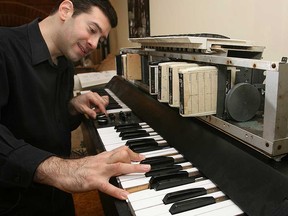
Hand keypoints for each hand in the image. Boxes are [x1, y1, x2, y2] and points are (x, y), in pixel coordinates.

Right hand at [34, 146, 150, 199]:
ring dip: (133, 168)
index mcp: (102, 156)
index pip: (120, 150)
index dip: (132, 152)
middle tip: (146, 163)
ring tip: (144, 171)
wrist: (61, 171)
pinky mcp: (93, 182)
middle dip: (136, 158)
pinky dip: (117, 191)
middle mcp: (102, 161)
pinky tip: (125, 195)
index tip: (141, 155)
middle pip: (122, 155)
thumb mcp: (93, 162)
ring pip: (119, 167)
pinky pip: (108, 186)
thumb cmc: (77, 168)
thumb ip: (104, 162)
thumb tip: (115, 164)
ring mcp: (99, 171)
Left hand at [69, 91, 108, 118]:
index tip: (104, 114)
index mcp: (91, 96)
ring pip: (104, 102)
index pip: (100, 102)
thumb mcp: (83, 109)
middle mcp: (95, 95)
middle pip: (103, 102)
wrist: (75, 102)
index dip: (102, 109)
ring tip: (95, 110)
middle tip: (95, 112)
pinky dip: (102, 106)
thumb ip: (90, 112)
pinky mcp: (97, 98)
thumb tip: (95, 116)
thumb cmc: (77, 103)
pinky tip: (96, 108)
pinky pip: (103, 102)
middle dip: (100, 109)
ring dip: (101, 108)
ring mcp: (96, 96)